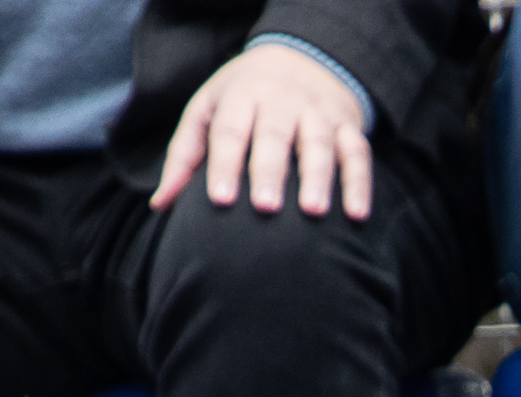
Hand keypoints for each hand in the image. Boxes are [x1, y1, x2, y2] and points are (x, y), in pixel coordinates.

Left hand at [154, 43, 369, 218]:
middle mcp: (281, 101)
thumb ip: (185, 156)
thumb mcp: (208, 111)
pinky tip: (357, 215)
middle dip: (270, 171)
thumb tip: (160, 204)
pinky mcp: (348, 127)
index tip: (220, 200)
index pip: (229, 131)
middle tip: (266, 207)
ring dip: (318, 178)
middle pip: (274, 136)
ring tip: (313, 212)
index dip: (225, 164)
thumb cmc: (244, 97)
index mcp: (241, 95)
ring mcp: (318, 113)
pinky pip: (358, 155)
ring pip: (319, 144)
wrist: (303, 57)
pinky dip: (360, 184)